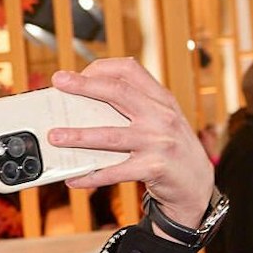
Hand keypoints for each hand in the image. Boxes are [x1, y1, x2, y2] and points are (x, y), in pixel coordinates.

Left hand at [45, 58, 213, 230]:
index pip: (130, 70)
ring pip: (110, 135)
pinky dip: (91, 176)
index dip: (101, 68)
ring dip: (78, 136)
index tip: (76, 74)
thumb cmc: (171, 149)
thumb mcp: (161, 121)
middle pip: (118, 93)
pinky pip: (115, 172)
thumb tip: (84, 107)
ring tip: (54, 137)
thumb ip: (135, 109)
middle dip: (84, 86)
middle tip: (58, 82)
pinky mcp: (155, 168)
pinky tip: (73, 179)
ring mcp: (159, 142)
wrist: (198, 185)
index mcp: (161, 99)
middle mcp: (162, 116)